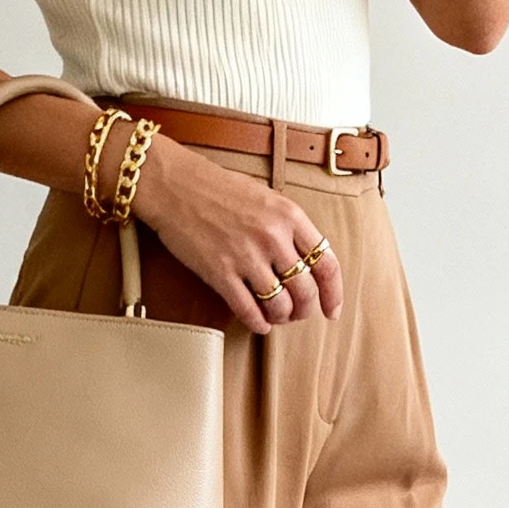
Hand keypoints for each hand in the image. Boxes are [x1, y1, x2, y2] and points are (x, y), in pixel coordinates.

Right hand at [133, 135, 342, 333]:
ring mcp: (247, 256)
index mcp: (290, 216)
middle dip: (305, 310)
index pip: (327, 264)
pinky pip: (248, 310)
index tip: (331, 310)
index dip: (333, 294)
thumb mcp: (266, 198)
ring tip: (275, 316)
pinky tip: (257, 322)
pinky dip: (257, 323)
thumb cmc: (218, 188)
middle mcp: (273, 237)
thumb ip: (289, 227)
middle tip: (297, 314)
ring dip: (281, 317)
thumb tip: (306, 261)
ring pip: (280, 305)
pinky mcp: (220, 272)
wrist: (175, 184)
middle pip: (305, 291)